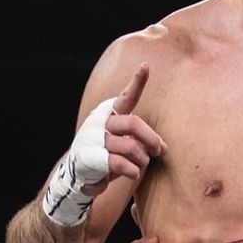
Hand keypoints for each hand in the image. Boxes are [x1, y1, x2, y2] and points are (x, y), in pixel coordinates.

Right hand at [41, 64, 166, 226]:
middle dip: (151, 139)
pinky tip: (132, 173)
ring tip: (139, 166)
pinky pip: (121, 163)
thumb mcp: (125, 145)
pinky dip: (133, 170)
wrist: (79, 177)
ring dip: (142, 160)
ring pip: (131, 147)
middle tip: (158, 151)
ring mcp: (94, 139)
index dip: (137, 82)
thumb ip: (142, 142)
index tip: (146, 66)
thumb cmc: (107, 156)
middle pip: (133, 124)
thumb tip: (163, 149)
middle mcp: (100, 122)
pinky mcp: (91, 157)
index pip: (126, 97)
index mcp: (109, 114)